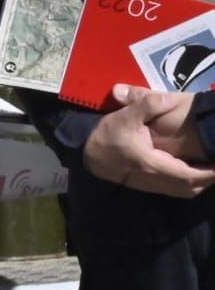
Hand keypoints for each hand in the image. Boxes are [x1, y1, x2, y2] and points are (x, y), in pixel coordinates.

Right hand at [83, 84, 214, 197]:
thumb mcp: (125, 116)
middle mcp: (155, 179)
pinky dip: (188, 185)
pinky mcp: (147, 186)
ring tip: (209, 171)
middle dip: (208, 180)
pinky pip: (175, 191)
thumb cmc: (107, 135)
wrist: (87, 153)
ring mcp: (151, 185)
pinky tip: (191, 174)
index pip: (189, 175)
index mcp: (153, 164)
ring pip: (184, 192)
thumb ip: (147, 105)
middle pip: (190, 188)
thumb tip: (168, 98)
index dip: (209, 173)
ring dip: (199, 184)